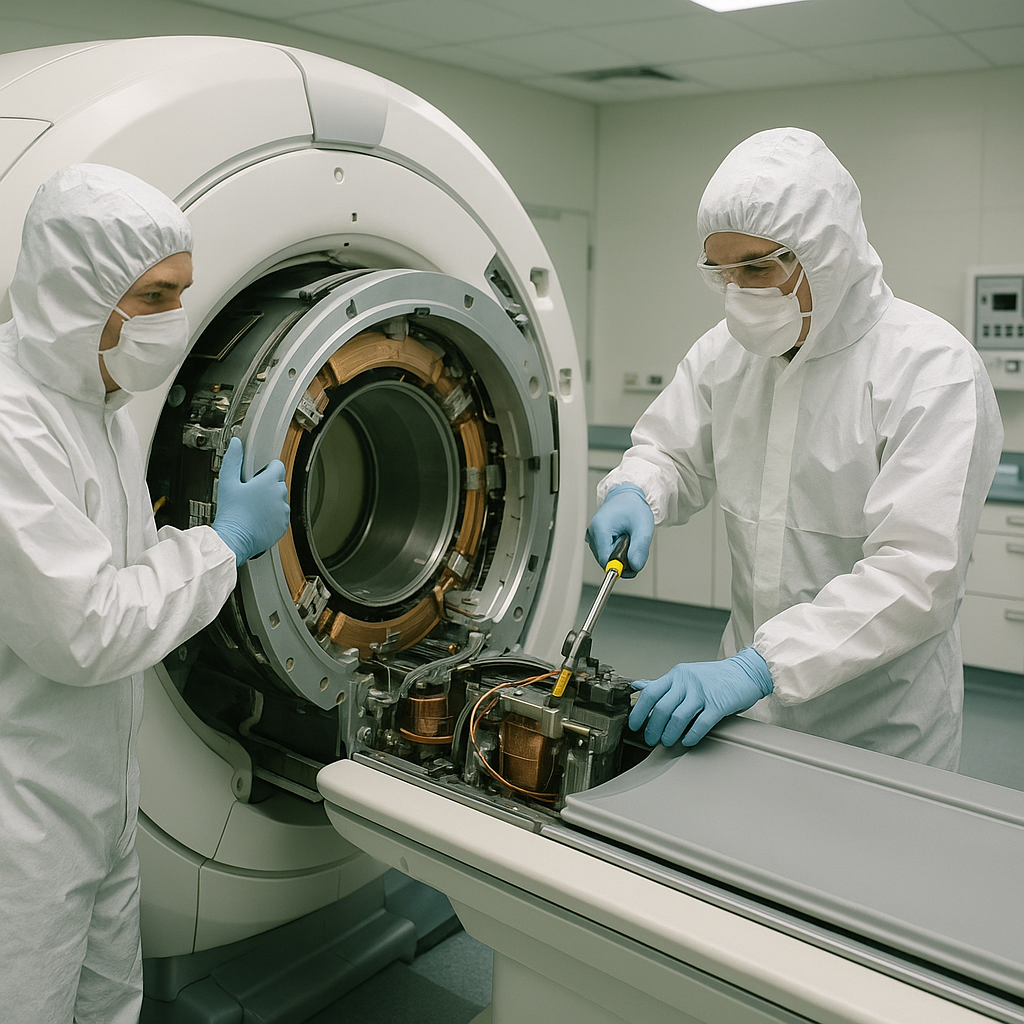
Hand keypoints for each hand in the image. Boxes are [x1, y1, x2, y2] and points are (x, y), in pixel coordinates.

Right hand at [212, 436, 289, 566]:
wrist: (234, 539)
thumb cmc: (231, 513)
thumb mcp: (227, 482)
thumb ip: (233, 459)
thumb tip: (236, 443)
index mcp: (269, 482)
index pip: (278, 466)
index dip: (268, 468)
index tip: (259, 474)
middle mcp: (280, 496)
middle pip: (279, 483)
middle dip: (268, 485)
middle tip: (251, 492)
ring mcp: (283, 512)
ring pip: (280, 500)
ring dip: (271, 501)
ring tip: (254, 507)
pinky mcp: (283, 526)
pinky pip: (281, 516)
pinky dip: (273, 516)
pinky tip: (258, 518)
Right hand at [585, 484, 653, 577]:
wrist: (628, 496)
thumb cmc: (633, 507)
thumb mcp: (643, 528)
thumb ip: (639, 550)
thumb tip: (633, 568)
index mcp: (600, 529)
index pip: (606, 561)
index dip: (621, 565)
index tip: (633, 561)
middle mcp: (592, 533)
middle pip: (605, 560)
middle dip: (622, 559)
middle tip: (633, 544)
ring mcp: (591, 536)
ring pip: (606, 558)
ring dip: (620, 554)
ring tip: (627, 538)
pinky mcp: (594, 538)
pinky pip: (605, 552)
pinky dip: (616, 550)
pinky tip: (621, 539)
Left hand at [629, 648, 772, 746]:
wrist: (746, 672)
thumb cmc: (713, 677)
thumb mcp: (684, 675)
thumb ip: (662, 683)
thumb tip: (637, 686)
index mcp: (676, 675)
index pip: (650, 693)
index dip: (639, 711)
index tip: (634, 726)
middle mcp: (687, 682)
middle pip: (662, 708)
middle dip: (653, 728)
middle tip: (650, 740)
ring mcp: (703, 692)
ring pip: (678, 718)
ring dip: (669, 734)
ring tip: (667, 742)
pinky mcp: (718, 704)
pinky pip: (700, 724)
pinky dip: (691, 736)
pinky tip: (687, 741)